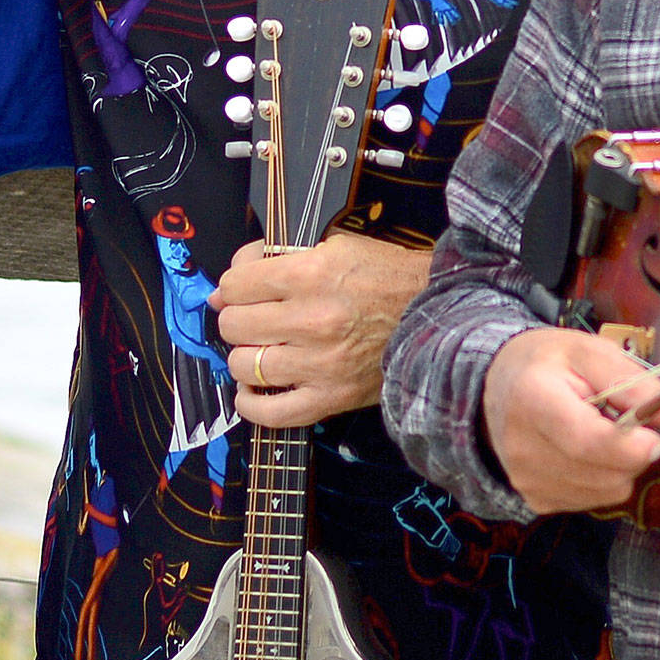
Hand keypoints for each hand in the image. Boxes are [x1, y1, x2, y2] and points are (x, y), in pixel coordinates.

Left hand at [212, 233, 429, 426]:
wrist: (435, 316)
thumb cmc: (386, 279)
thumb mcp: (337, 247)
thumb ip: (277, 258)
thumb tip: (224, 287)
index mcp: (311, 274)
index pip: (236, 284)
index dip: (233, 285)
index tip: (242, 290)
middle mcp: (311, 319)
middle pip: (234, 324)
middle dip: (237, 318)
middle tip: (254, 318)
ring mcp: (319, 363)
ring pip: (244, 364)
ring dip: (245, 356)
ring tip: (261, 349)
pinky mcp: (329, 397)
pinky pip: (269, 412)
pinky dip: (250, 403)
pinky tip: (254, 388)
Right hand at [482, 327, 659, 513]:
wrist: (499, 384)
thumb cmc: (548, 364)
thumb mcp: (591, 352)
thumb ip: (637, 382)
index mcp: (533, 398)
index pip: (588, 442)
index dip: (631, 446)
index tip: (654, 435)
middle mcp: (523, 447)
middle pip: (603, 472)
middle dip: (633, 452)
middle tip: (627, 422)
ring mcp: (526, 479)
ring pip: (606, 491)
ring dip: (619, 466)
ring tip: (599, 431)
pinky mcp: (536, 499)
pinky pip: (593, 500)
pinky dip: (602, 479)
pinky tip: (585, 452)